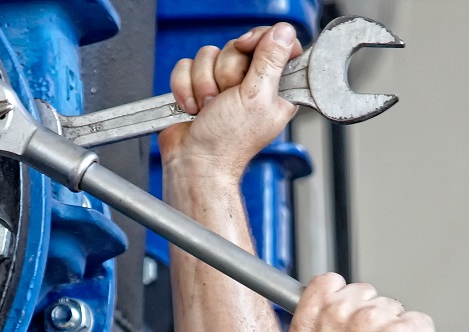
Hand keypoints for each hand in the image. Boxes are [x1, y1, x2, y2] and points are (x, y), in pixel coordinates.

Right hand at [158, 23, 303, 181]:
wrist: (194, 162)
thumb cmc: (228, 144)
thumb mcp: (257, 98)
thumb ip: (271, 61)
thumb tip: (283, 32)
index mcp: (275, 87)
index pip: (275, 41)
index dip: (260, 41)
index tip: (249, 52)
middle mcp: (250, 83)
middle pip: (237, 46)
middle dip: (226, 73)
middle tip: (228, 98)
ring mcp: (222, 85)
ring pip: (208, 54)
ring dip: (203, 84)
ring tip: (210, 109)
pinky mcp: (196, 86)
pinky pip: (186, 66)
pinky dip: (185, 88)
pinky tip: (194, 109)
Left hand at [268, 274, 442, 331]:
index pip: (423, 324)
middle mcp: (368, 318)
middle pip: (393, 308)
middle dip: (388, 329)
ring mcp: (338, 309)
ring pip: (364, 293)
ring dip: (362, 310)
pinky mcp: (312, 306)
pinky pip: (330, 281)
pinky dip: (334, 293)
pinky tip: (335, 314)